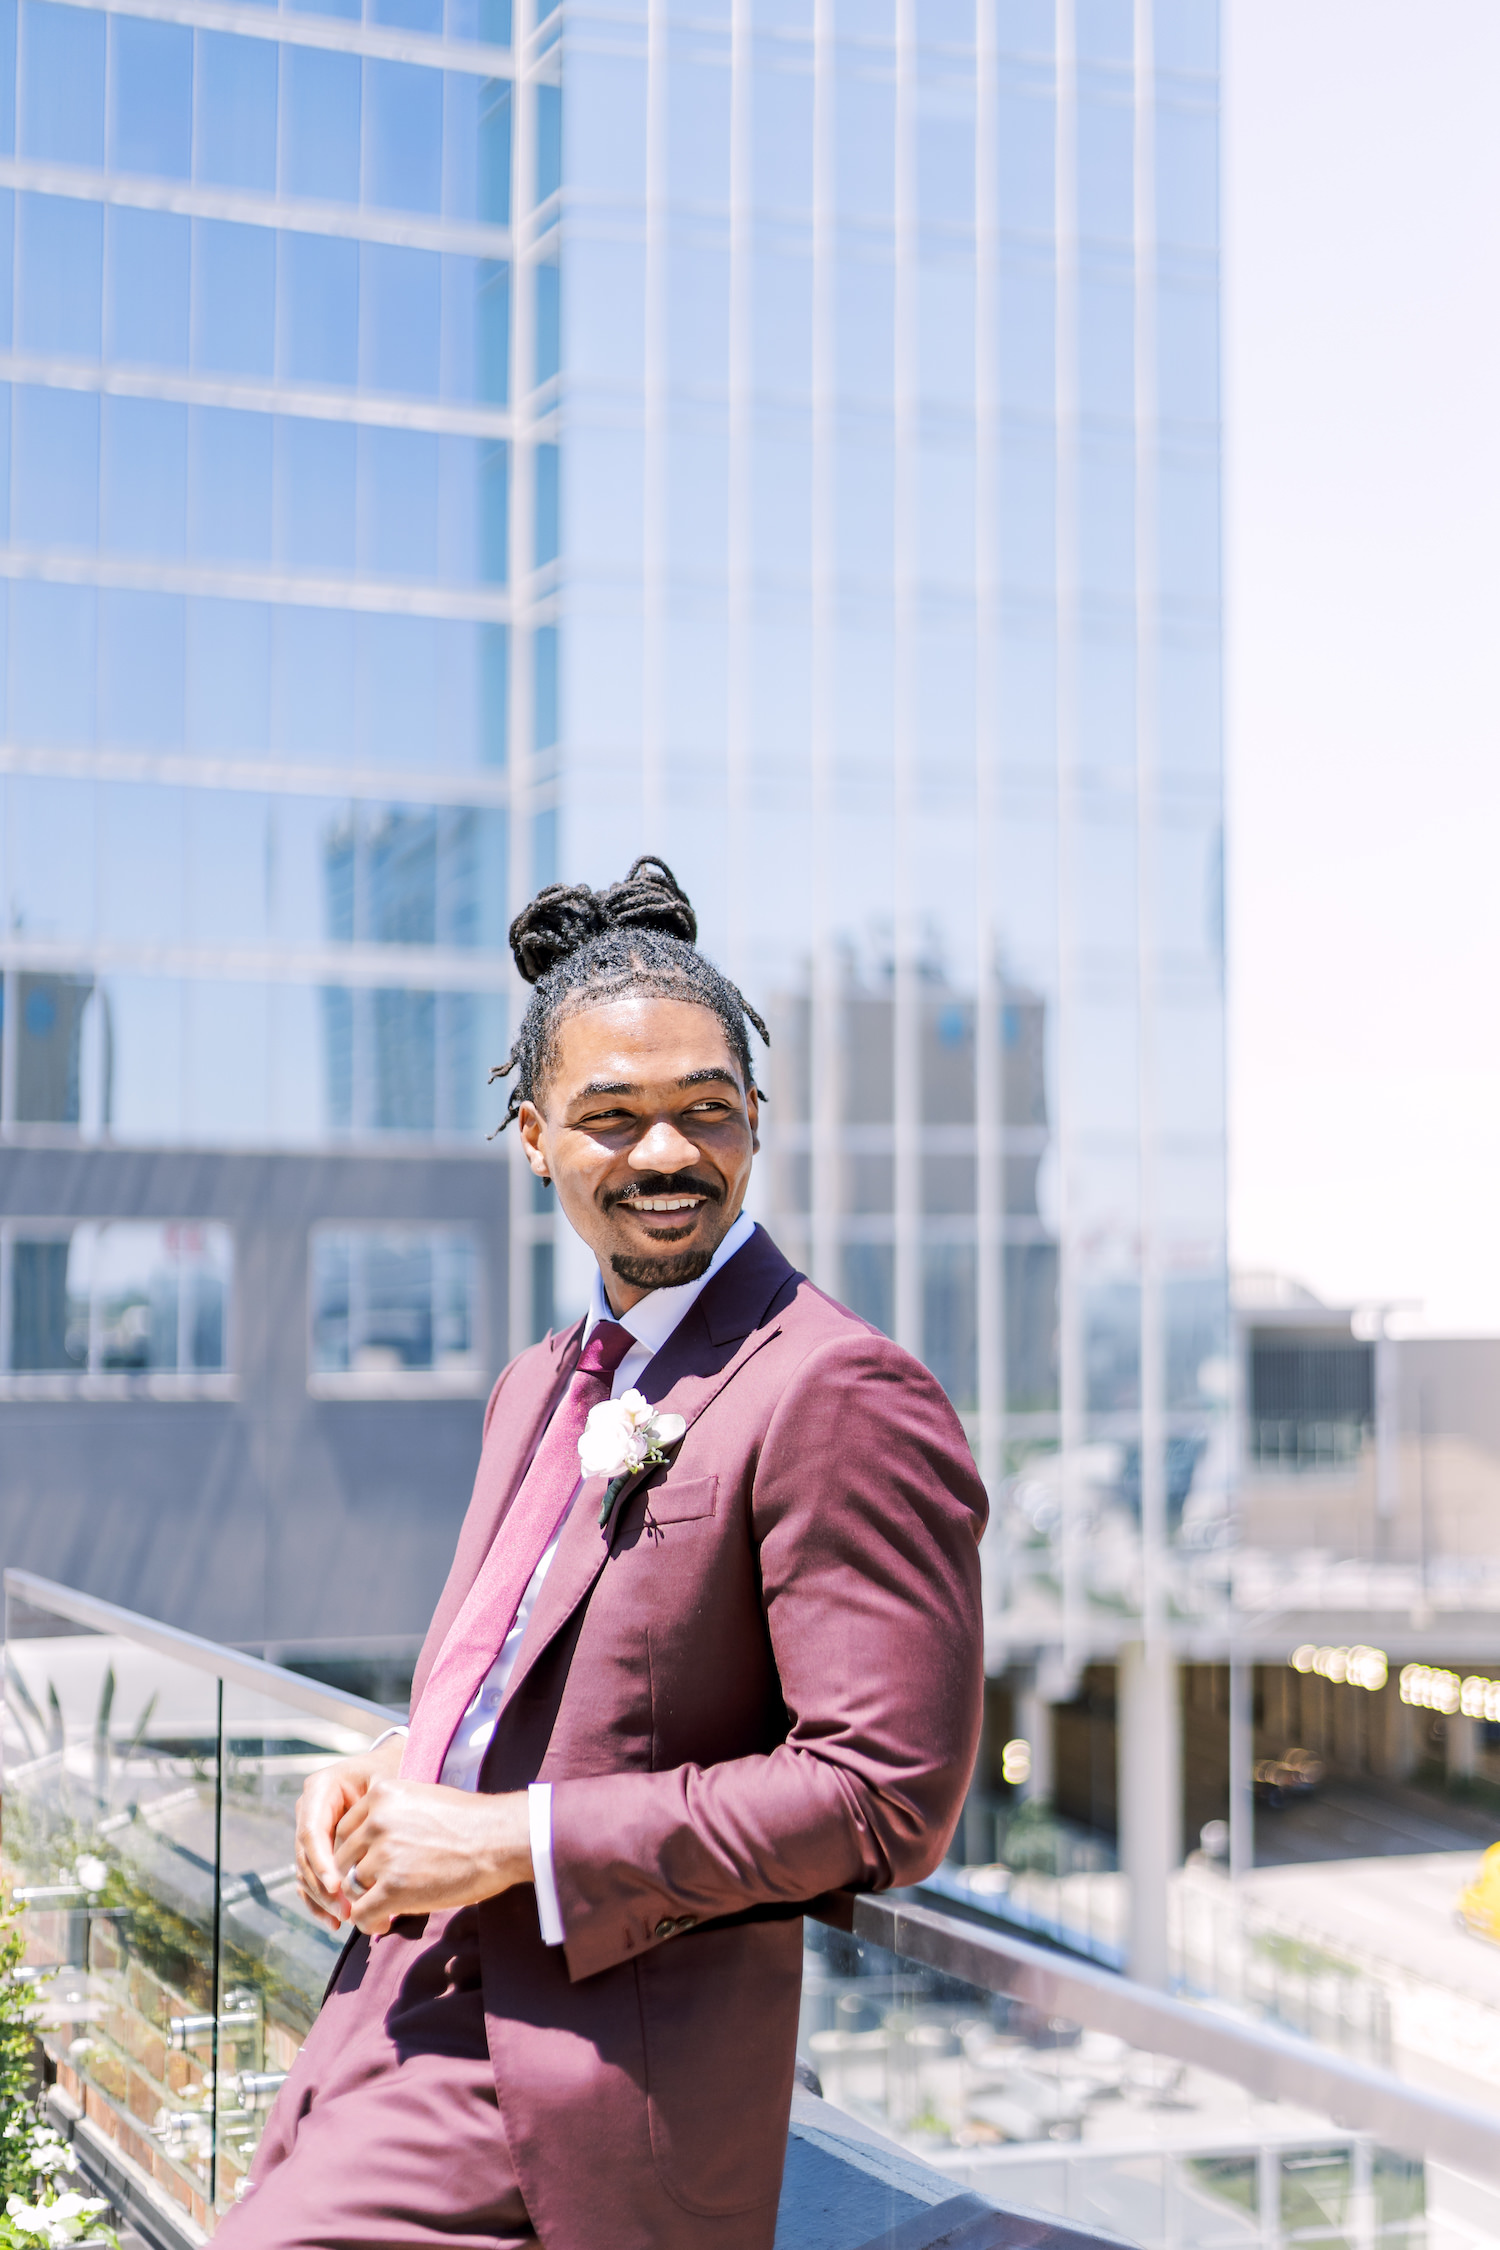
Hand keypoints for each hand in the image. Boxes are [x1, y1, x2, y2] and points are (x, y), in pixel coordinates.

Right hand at [294, 1736, 404, 1930]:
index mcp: (321, 1788)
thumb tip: (363, 1858)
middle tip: (345, 1912)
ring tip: (345, 1919)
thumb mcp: (387, 1785)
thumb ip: (375, 1811)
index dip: (321, 1861)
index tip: (337, 1886)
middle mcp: (309, 1809)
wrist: (394, 1770)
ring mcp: (311, 1830)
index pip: (313, 1830)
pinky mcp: (317, 1850)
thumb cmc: (395, 1774)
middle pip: (306, 1855)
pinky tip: (335, 1921)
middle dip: (322, 1887)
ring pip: (306, 1872)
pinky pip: (312, 1879)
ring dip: (321, 1900)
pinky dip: (320, 1902)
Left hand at [332, 1779, 532, 1936]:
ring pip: (350, 1887)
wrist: (501, 1840)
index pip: (343, 1830)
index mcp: (381, 1794)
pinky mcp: (393, 1888)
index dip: (354, 1854)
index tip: (367, 1868)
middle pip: (342, 1859)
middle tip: (371, 1893)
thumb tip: (369, 1843)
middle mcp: (376, 1821)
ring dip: (364, 1901)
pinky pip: (361, 1913)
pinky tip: (383, 1924)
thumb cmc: (470, 1822)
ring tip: (382, 1910)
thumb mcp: (422, 1800)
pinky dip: (368, 1923)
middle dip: (354, 1879)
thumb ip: (391, 1814)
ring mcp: (383, 1855)